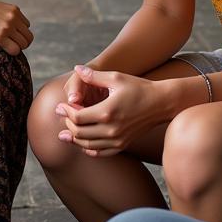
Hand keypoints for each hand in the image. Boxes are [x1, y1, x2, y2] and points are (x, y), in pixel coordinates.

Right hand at [0, 0, 32, 54]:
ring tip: (5, 47)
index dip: (18, 32)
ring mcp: (6, 28)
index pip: (26, 26)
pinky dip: (11, 52)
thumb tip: (12, 29)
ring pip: (24, 44)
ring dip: (16, 47)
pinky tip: (2, 49)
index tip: (8, 36)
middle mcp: (13, 18)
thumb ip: (6, 15)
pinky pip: (15, 50)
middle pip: (28, 36)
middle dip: (21, 42)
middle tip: (10, 45)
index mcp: (14, 10)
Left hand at [56, 67, 172, 155]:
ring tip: (66, 131)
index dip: (65, 112)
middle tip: (63, 115)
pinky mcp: (122, 144)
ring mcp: (117, 139)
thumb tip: (77, 69)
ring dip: (74, 138)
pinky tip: (82, 143)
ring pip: (87, 145)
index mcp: (107, 111)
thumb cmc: (138, 87)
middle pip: (79, 133)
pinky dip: (88, 148)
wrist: (161, 103)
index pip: (77, 117)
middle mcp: (111, 129)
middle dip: (67, 123)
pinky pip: (100, 152)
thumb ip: (94, 76)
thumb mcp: (116, 78)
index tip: (60, 106)